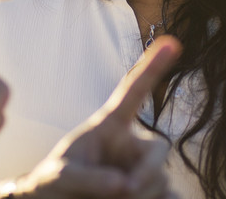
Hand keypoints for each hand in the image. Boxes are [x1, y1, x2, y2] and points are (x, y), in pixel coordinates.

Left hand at [0, 36, 180, 198]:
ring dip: (142, 196)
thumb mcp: (61, 177)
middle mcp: (131, 144)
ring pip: (162, 182)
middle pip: (158, 151)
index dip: (152, 68)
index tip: (172, 42)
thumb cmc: (54, 184)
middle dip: (146, 174)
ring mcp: (142, 169)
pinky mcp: (151, 191)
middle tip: (125, 191)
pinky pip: (169, 198)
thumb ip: (89, 178)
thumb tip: (124, 186)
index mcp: (110, 126)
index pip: (133, 93)